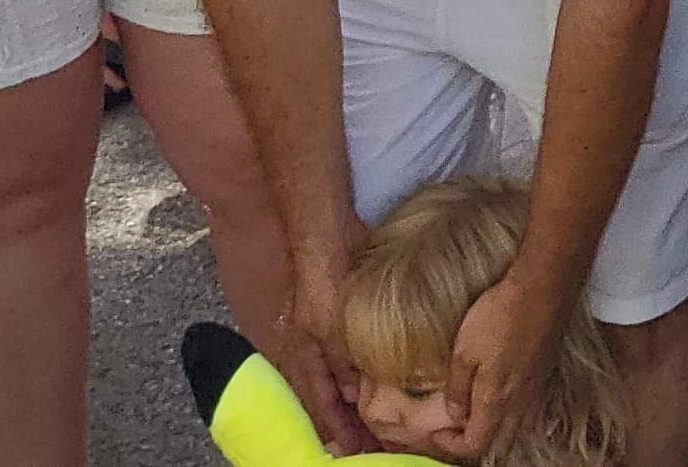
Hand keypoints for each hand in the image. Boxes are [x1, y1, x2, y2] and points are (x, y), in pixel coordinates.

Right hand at [275, 264, 369, 452]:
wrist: (327, 240)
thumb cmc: (324, 285)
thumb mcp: (334, 332)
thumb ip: (343, 365)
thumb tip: (355, 398)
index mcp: (305, 357)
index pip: (321, 403)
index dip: (337, 428)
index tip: (353, 450)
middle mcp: (313, 349)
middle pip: (329, 395)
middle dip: (348, 421)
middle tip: (372, 444)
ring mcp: (326, 334)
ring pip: (342, 379)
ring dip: (358, 402)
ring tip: (380, 421)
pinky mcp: (342, 319)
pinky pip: (352, 358)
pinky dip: (364, 375)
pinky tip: (382, 380)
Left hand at [445, 268, 571, 455]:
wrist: (543, 288)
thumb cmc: (502, 316)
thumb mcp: (464, 351)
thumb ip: (458, 388)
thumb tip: (454, 413)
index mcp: (496, 401)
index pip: (476, 445)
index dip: (452, 446)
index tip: (437, 432)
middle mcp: (521, 403)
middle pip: (501, 445)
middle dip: (478, 444)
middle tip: (457, 429)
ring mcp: (537, 390)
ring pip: (519, 430)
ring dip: (498, 432)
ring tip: (480, 416)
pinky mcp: (546, 374)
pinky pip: (531, 411)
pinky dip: (515, 416)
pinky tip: (506, 398)